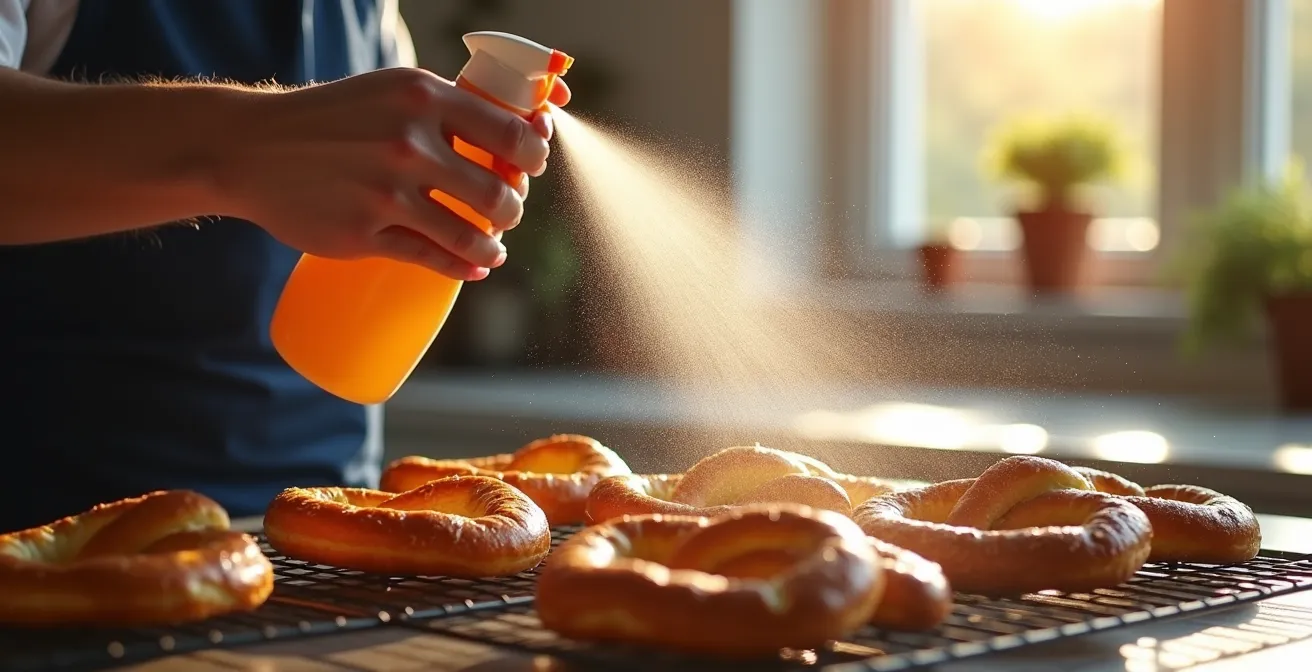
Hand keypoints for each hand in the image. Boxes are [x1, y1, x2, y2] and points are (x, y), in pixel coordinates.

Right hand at [216, 68, 571, 280]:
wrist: (252, 147)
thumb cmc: (335, 118)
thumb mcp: (392, 93)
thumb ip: (448, 109)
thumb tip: (519, 137)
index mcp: (422, 98)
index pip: (510, 134)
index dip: (532, 157)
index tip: (530, 167)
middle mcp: (408, 143)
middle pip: (497, 194)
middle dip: (513, 209)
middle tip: (506, 211)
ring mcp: (385, 193)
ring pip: (471, 235)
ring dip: (493, 246)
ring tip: (493, 246)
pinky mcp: (364, 234)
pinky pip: (432, 259)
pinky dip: (464, 268)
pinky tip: (476, 268)